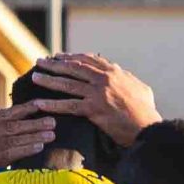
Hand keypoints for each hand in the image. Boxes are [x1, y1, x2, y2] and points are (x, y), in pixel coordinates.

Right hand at [0, 105, 56, 183]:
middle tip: (53, 121)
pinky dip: (25, 149)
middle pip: (11, 125)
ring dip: (34, 136)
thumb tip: (10, 121)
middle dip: (33, 122)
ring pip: (12, 138)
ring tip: (51, 134)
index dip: (23, 109)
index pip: (5, 114)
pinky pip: (9, 153)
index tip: (41, 104)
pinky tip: (38, 147)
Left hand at [30, 53, 161, 145]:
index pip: (87, 60)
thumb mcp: (141, 88)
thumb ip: (128, 79)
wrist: (148, 127)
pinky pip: (68, 105)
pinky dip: (52, 105)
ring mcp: (98, 92)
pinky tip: (39, 104)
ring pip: (67, 83)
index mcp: (114, 72)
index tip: (58, 56)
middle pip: (73, 67)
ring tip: (35, 77)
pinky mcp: (94, 109)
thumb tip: (124, 74)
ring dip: (49, 80)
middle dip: (54, 64)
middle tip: (40, 62)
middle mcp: (104, 78)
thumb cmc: (147, 112)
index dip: (70, 57)